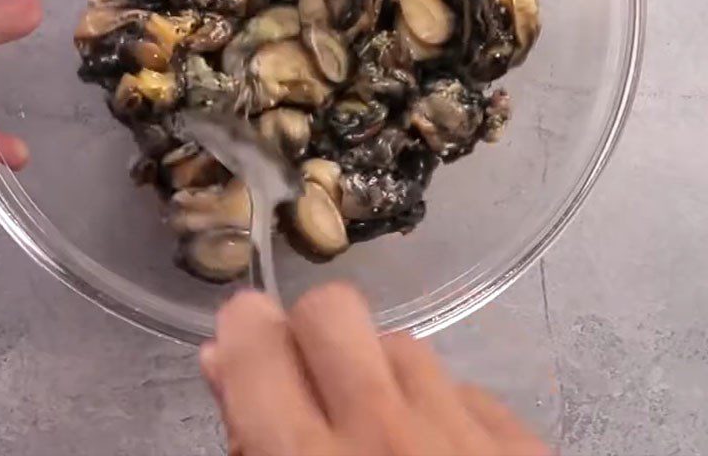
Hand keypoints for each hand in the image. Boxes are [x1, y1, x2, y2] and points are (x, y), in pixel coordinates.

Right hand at [200, 284, 549, 455]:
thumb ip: (247, 437)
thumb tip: (225, 360)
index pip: (257, 344)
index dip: (243, 328)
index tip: (246, 336)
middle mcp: (386, 435)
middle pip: (333, 311)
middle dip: (311, 332)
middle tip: (312, 381)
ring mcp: (466, 436)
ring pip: (405, 345)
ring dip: (379, 374)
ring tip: (381, 433)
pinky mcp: (527, 448)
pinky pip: (468, 392)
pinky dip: (444, 412)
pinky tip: (443, 455)